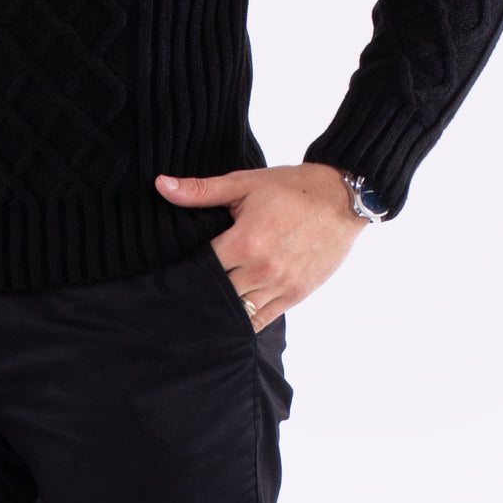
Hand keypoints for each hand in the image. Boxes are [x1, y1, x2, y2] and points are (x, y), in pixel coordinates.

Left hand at [155, 163, 366, 330]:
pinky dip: (244, 320)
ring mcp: (280, 286)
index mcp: (245, 241)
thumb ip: (201, 190)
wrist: (341, 198)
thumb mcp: (244, 182)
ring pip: (238, 311)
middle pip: (217, 293)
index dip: (183, 270)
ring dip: (220, 309)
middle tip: (180, 294)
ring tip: (201, 306)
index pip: (201, 267)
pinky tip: (229, 318)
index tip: (170, 272)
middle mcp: (261, 269)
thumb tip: (161, 185)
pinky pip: (262, 319)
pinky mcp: (296, 295)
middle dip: (199, 292)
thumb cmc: (292, 187)